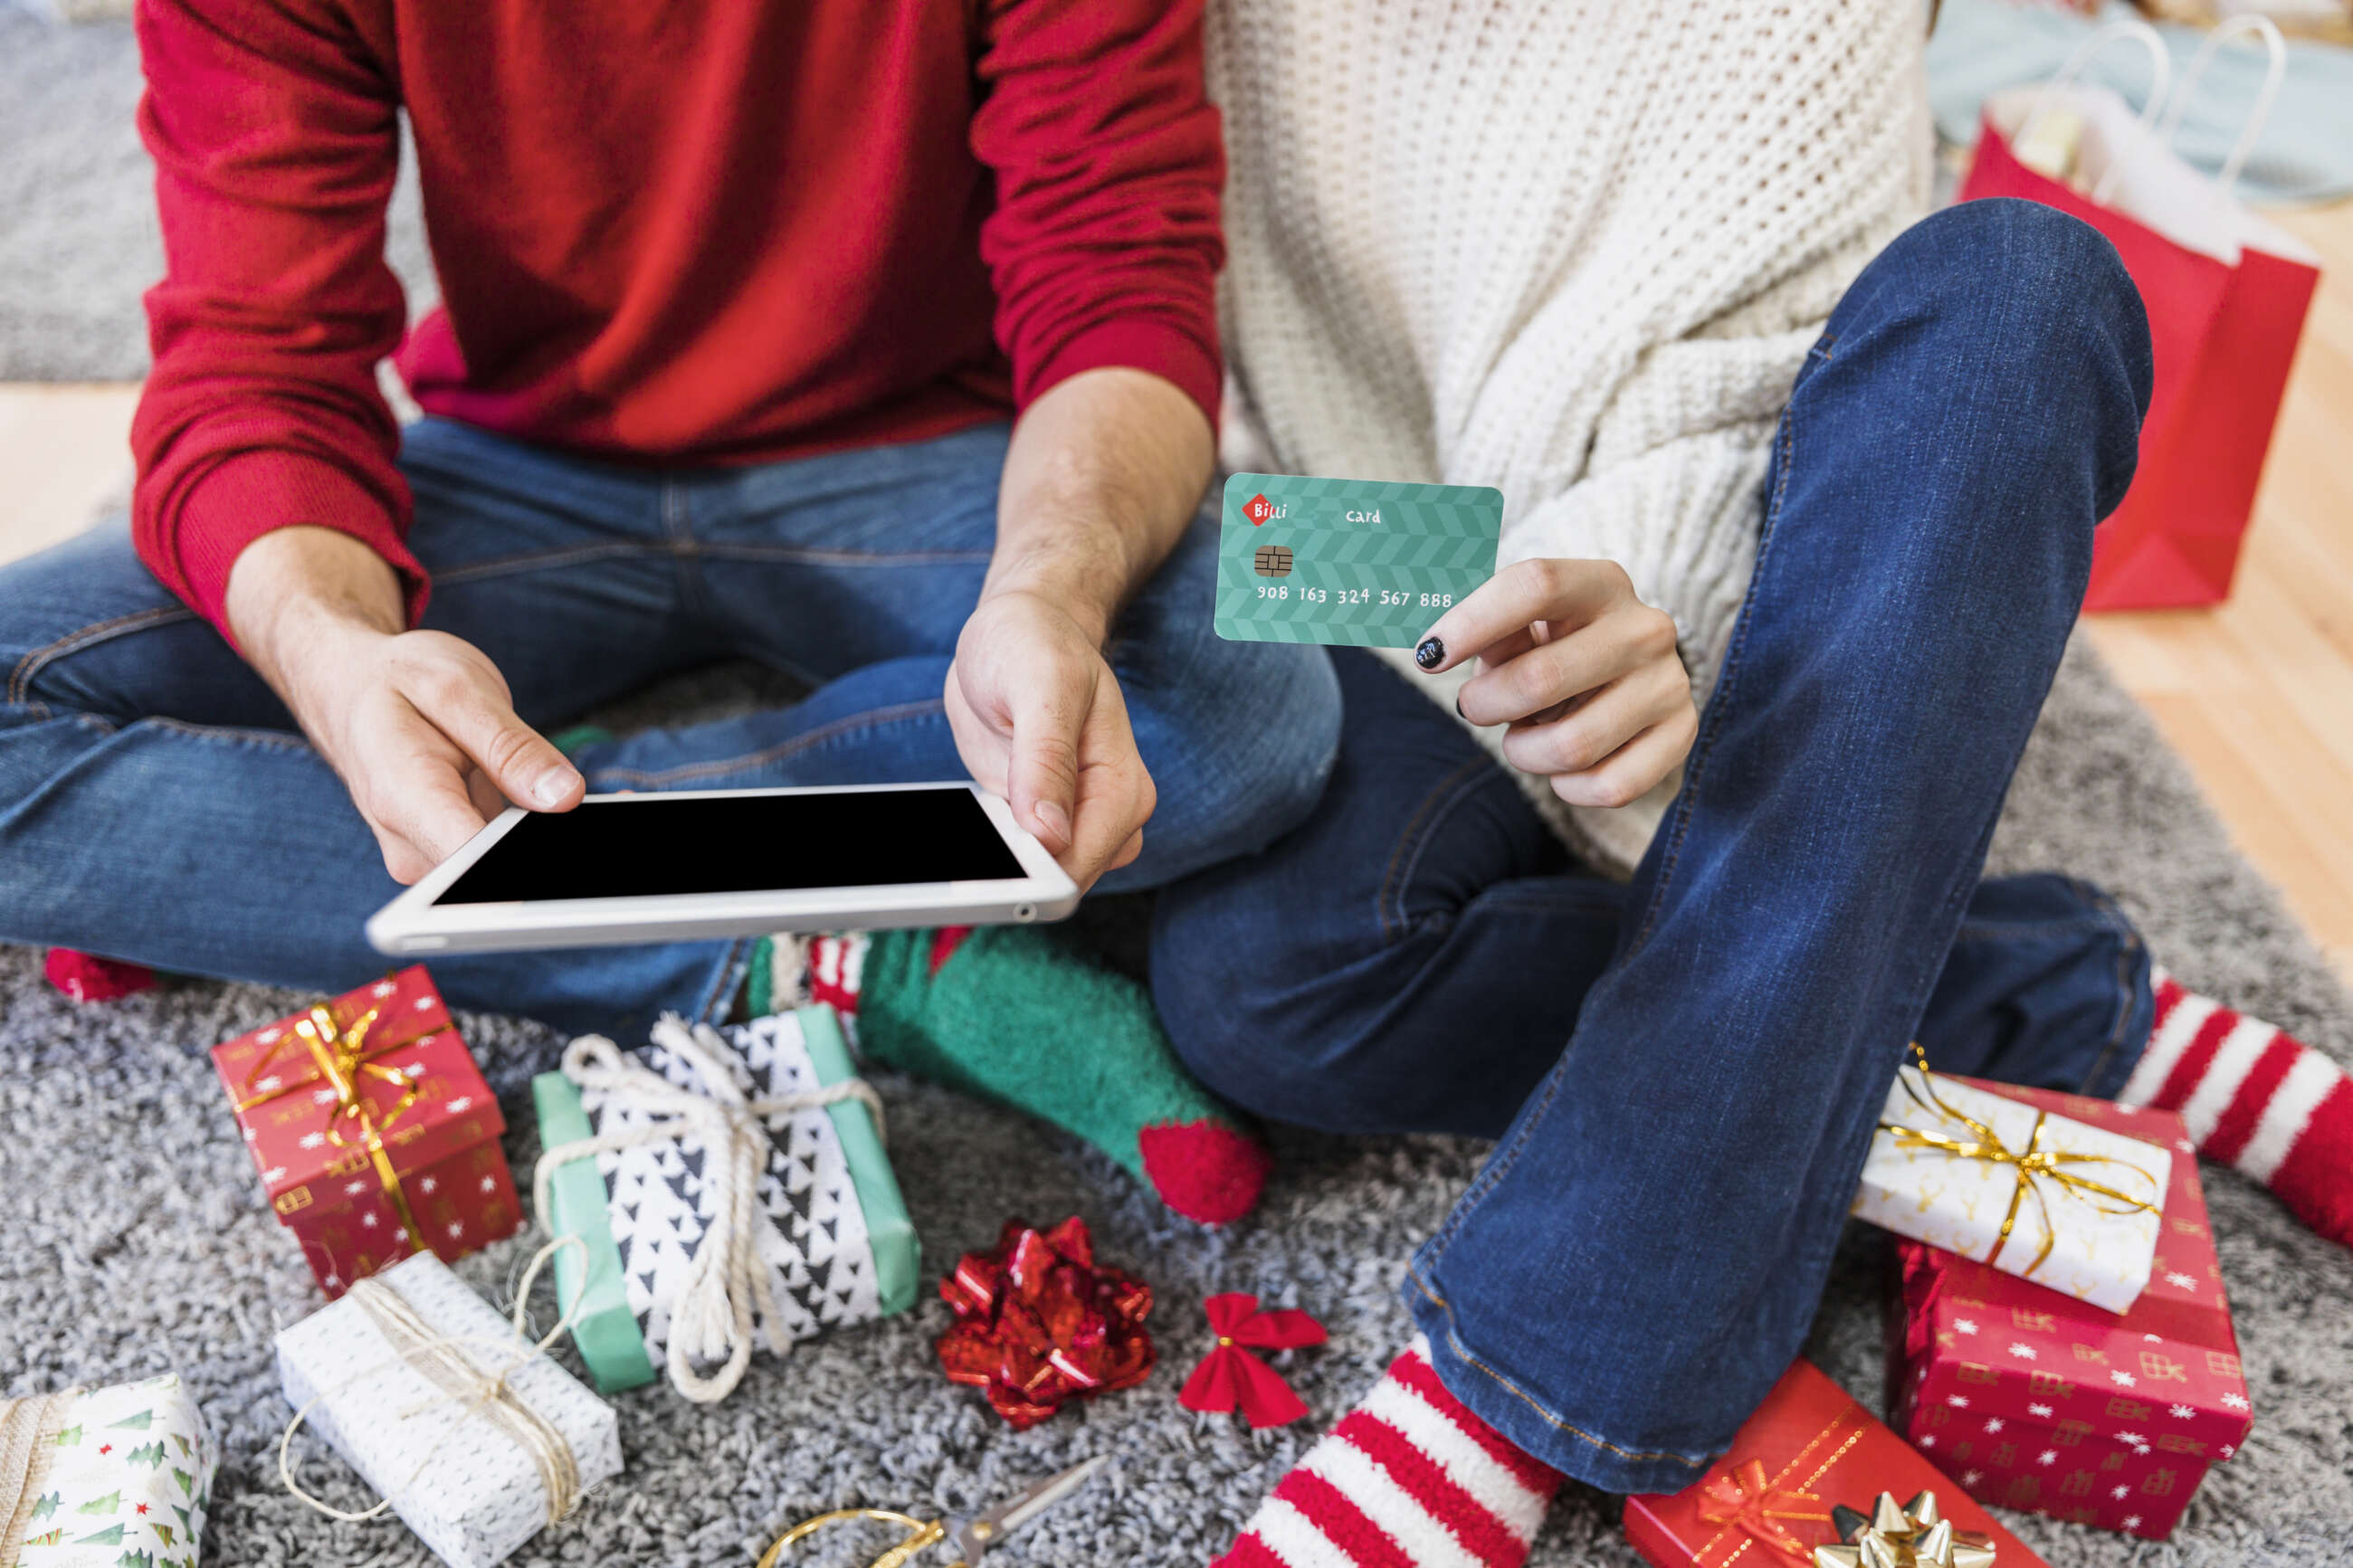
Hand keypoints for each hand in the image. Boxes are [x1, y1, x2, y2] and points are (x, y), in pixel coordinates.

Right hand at [226, 527, 583, 883]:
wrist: (349, 690)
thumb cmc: (397, 681)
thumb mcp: (458, 689)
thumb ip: (511, 747)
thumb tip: (565, 798)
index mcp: (406, 800)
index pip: (475, 863)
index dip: (532, 856)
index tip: (580, 839)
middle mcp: (411, 844)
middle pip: (496, 872)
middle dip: (554, 844)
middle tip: (615, 807)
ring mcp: (428, 855)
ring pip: (503, 866)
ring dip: (548, 837)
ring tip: (586, 796)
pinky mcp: (449, 854)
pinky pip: (499, 855)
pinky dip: (534, 832)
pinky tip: (563, 805)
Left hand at [943, 589, 1152, 890]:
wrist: (1023, 627)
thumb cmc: (1037, 643)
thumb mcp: (1041, 685)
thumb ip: (1046, 759)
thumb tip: (1050, 835)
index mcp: (1122, 787)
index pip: (1082, 860)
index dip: (1034, 873)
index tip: (989, 861)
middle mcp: (1105, 814)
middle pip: (1061, 881)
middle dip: (1015, 873)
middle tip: (971, 840)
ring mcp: (1070, 820)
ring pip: (1037, 876)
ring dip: (999, 863)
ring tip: (971, 819)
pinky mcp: (1034, 819)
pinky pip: (1013, 856)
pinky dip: (988, 848)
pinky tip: (969, 820)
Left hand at [1415, 559, 1695, 808]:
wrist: (1628, 676)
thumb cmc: (1554, 647)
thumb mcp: (1521, 627)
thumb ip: (1489, 633)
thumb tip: (1439, 651)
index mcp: (1600, 582)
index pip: (1535, 584)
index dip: (1472, 621)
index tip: (1429, 656)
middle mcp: (1645, 627)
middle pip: (1542, 678)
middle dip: (1487, 704)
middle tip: (1475, 707)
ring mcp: (1669, 683)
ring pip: (1573, 745)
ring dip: (1525, 752)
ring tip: (1524, 737)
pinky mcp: (1681, 734)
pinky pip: (1610, 786)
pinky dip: (1569, 788)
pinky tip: (1563, 768)